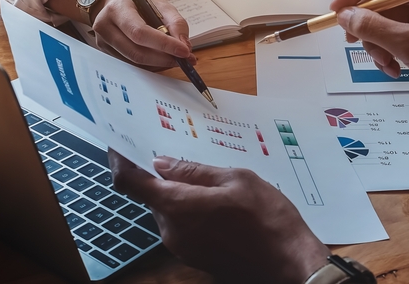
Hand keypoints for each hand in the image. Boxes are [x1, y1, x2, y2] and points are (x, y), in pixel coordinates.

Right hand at [91, 0, 194, 67]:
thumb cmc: (135, 1)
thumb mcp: (158, 3)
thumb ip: (175, 22)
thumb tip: (185, 46)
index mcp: (117, 9)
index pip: (140, 32)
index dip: (164, 44)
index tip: (184, 51)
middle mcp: (105, 26)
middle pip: (136, 52)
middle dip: (164, 58)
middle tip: (184, 60)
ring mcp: (102, 41)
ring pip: (134, 62)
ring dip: (159, 64)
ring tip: (175, 58)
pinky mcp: (105, 51)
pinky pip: (130, 64)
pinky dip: (150, 64)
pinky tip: (160, 58)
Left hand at [110, 151, 329, 283]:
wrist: (288, 262)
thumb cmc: (268, 219)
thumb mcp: (236, 179)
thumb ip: (195, 171)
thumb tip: (161, 163)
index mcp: (178, 206)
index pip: (131, 182)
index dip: (120, 161)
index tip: (119, 145)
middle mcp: (171, 230)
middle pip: (152, 195)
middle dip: (162, 176)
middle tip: (183, 155)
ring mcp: (181, 246)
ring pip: (168, 209)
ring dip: (180, 193)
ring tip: (213, 181)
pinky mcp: (193, 255)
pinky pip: (181, 225)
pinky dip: (190, 209)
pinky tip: (219, 203)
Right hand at [332, 0, 408, 117]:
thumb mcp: (408, 43)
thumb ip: (373, 26)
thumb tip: (345, 16)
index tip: (338, 10)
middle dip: (369, 24)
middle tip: (354, 41)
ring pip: (389, 20)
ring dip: (379, 43)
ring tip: (385, 63)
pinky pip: (399, 35)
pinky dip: (391, 51)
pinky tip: (394, 69)